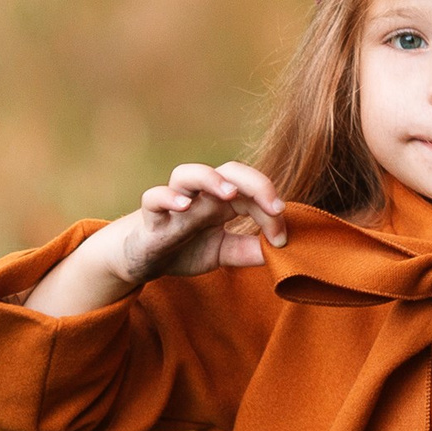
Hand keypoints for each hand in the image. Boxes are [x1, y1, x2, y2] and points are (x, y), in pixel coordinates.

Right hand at [20, 162, 286, 316]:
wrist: (145, 259)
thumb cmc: (188, 247)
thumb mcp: (225, 252)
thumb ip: (252, 250)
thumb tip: (285, 251)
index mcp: (223, 200)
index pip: (253, 191)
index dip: (270, 208)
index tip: (282, 238)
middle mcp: (201, 194)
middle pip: (228, 171)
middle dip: (254, 183)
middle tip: (273, 206)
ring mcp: (175, 202)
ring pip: (187, 174)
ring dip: (210, 178)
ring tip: (229, 192)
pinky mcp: (151, 216)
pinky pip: (153, 197)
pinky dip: (167, 198)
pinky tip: (184, 206)